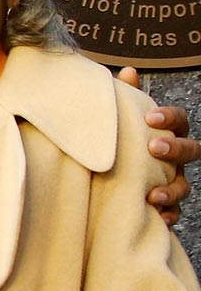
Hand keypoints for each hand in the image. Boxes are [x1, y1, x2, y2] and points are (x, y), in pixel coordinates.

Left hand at [118, 67, 193, 224]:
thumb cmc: (115, 143)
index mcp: (165, 133)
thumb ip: (124, 99)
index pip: (179, 120)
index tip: (151, 117)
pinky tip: (157, 217)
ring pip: (183, 185)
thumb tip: (129, 72)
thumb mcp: (116, 122)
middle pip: (190, 150)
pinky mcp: (164, 204)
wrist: (99, 178)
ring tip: (152, 194)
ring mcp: (172, 181)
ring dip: (171, 189)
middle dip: (175, 149)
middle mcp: (174, 157)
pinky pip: (173, 212)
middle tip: (154, 147)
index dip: (169, 117)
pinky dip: (167, 215)